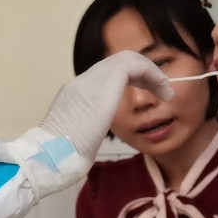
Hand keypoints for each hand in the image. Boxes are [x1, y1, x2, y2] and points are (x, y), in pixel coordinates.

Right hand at [40, 50, 171, 160]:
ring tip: (165, 89)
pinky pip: (135, 65)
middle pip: (114, 64)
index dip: (123, 81)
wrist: (53, 153)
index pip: (101, 77)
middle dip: (139, 73)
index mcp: (72, 95)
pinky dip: (151, 73)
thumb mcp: (74, 138)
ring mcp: (91, 79)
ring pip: (126, 59)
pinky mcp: (106, 80)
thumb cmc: (62, 157)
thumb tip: (91, 136)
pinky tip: (162, 88)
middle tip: (157, 88)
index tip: (139, 94)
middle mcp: (81, 82)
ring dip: (149, 72)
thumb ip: (84, 129)